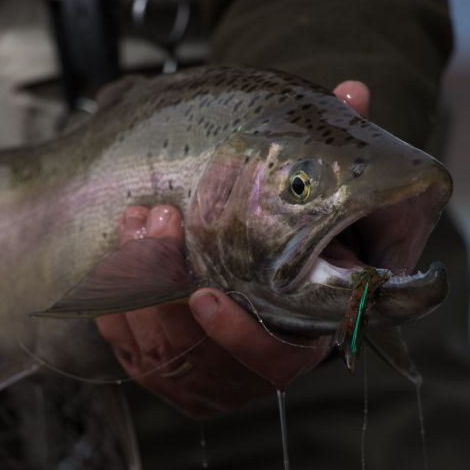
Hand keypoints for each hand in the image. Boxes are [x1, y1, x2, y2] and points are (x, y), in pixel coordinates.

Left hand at [96, 81, 370, 417]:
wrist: (265, 280)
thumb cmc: (298, 244)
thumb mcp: (322, 209)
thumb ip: (335, 160)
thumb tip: (354, 92)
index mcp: (297, 340)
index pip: (270, 361)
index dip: (235, 335)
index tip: (204, 296)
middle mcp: (248, 369)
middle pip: (199, 355)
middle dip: (168, 288)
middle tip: (159, 220)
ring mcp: (203, 376)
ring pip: (157, 352)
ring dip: (138, 285)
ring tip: (136, 220)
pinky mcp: (165, 370)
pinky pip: (129, 351)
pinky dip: (115, 309)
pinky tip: (117, 260)